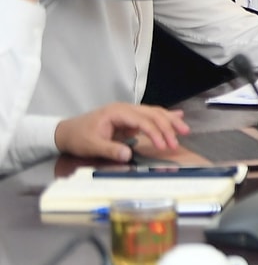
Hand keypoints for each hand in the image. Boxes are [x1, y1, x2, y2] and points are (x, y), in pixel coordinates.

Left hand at [54, 104, 187, 162]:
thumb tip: (128, 155)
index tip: (164, 146)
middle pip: (153, 114)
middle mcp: (125, 109)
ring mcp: (128, 112)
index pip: (143, 121)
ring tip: (184, 129)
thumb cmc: (78, 137)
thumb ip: (110, 149)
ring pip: (154, 113)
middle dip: (168, 127)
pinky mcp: (129, 118)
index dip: (155, 133)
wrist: (66, 132)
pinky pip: (150, 116)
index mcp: (117, 112)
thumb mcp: (91, 145)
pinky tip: (177, 116)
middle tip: (177, 141)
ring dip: (170, 121)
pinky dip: (164, 117)